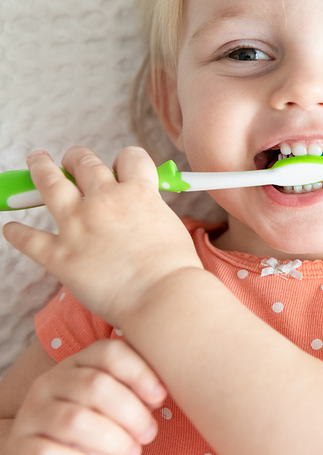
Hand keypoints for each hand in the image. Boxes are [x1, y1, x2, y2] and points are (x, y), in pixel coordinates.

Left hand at [2, 147, 203, 326]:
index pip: (130, 158)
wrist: (163, 296)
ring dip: (39, 169)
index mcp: (138, 193)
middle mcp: (105, 202)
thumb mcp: (172, 226)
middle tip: (70, 161)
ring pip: (49, 184)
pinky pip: (28, 238)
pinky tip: (12, 228)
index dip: (124, 160)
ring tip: (36, 161)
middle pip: (84, 163)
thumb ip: (152, 212)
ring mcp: (78, 226)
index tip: (119, 167)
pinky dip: (17, 232)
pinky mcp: (59, 256)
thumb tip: (143, 213)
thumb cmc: (175, 269)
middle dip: (76, 158)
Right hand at [5, 340, 166, 454]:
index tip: (160, 397)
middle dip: (132, 413)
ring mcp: (30, 414)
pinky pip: (46, 454)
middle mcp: (50, 382)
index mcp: (79, 362)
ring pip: (75, 420)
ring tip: (132, 453)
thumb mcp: (120, 402)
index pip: (109, 352)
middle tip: (149, 434)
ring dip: (113, 441)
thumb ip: (137, 389)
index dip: (140, 372)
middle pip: (97, 386)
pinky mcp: (18, 449)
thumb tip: (160, 392)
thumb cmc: (100, 425)